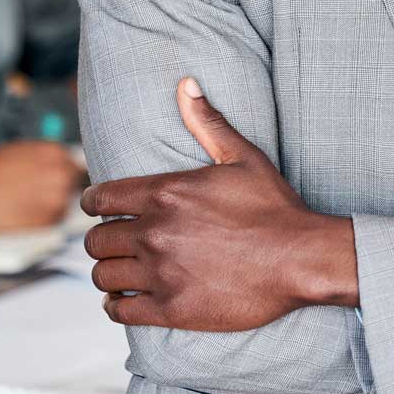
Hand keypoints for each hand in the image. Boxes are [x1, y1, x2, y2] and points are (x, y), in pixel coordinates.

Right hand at [0, 141, 82, 229]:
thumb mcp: (20, 150)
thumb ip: (45, 157)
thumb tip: (58, 163)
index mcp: (55, 153)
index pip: (76, 164)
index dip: (66, 172)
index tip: (59, 178)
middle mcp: (61, 175)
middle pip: (73, 185)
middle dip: (60, 188)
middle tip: (37, 191)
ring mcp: (57, 200)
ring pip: (64, 204)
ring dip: (51, 204)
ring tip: (25, 202)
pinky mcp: (48, 222)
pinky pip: (52, 221)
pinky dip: (42, 219)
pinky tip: (22, 213)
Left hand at [81, 78, 355, 331]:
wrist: (300, 258)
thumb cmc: (273, 206)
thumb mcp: (242, 157)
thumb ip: (207, 122)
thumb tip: (185, 84)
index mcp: (165, 193)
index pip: (99, 199)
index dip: (93, 205)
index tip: (98, 210)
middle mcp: (155, 232)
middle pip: (96, 240)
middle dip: (103, 239)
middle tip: (117, 242)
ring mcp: (160, 272)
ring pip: (103, 275)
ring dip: (109, 272)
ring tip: (121, 270)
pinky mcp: (170, 307)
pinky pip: (120, 309)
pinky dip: (116, 304)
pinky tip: (124, 298)